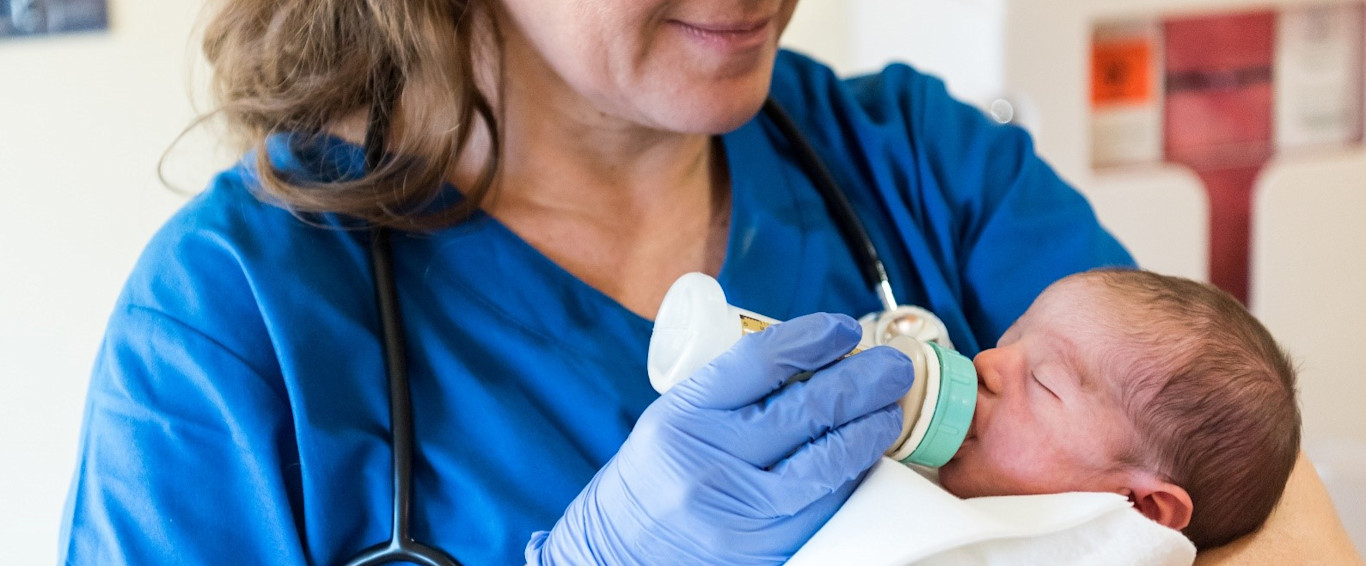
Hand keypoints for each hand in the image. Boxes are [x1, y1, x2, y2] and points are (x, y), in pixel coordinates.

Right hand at [526, 313, 913, 564]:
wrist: (621, 548)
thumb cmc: (658, 472)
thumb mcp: (675, 415)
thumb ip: (733, 389)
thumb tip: (814, 356)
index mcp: (685, 414)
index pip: (762, 362)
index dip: (814, 338)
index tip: (844, 328)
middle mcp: (712, 460)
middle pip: (807, 409)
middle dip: (864, 381)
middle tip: (893, 366)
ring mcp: (742, 508)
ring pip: (826, 461)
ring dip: (870, 429)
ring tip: (889, 408)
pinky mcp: (766, 546)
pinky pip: (824, 503)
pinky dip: (850, 473)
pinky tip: (865, 453)